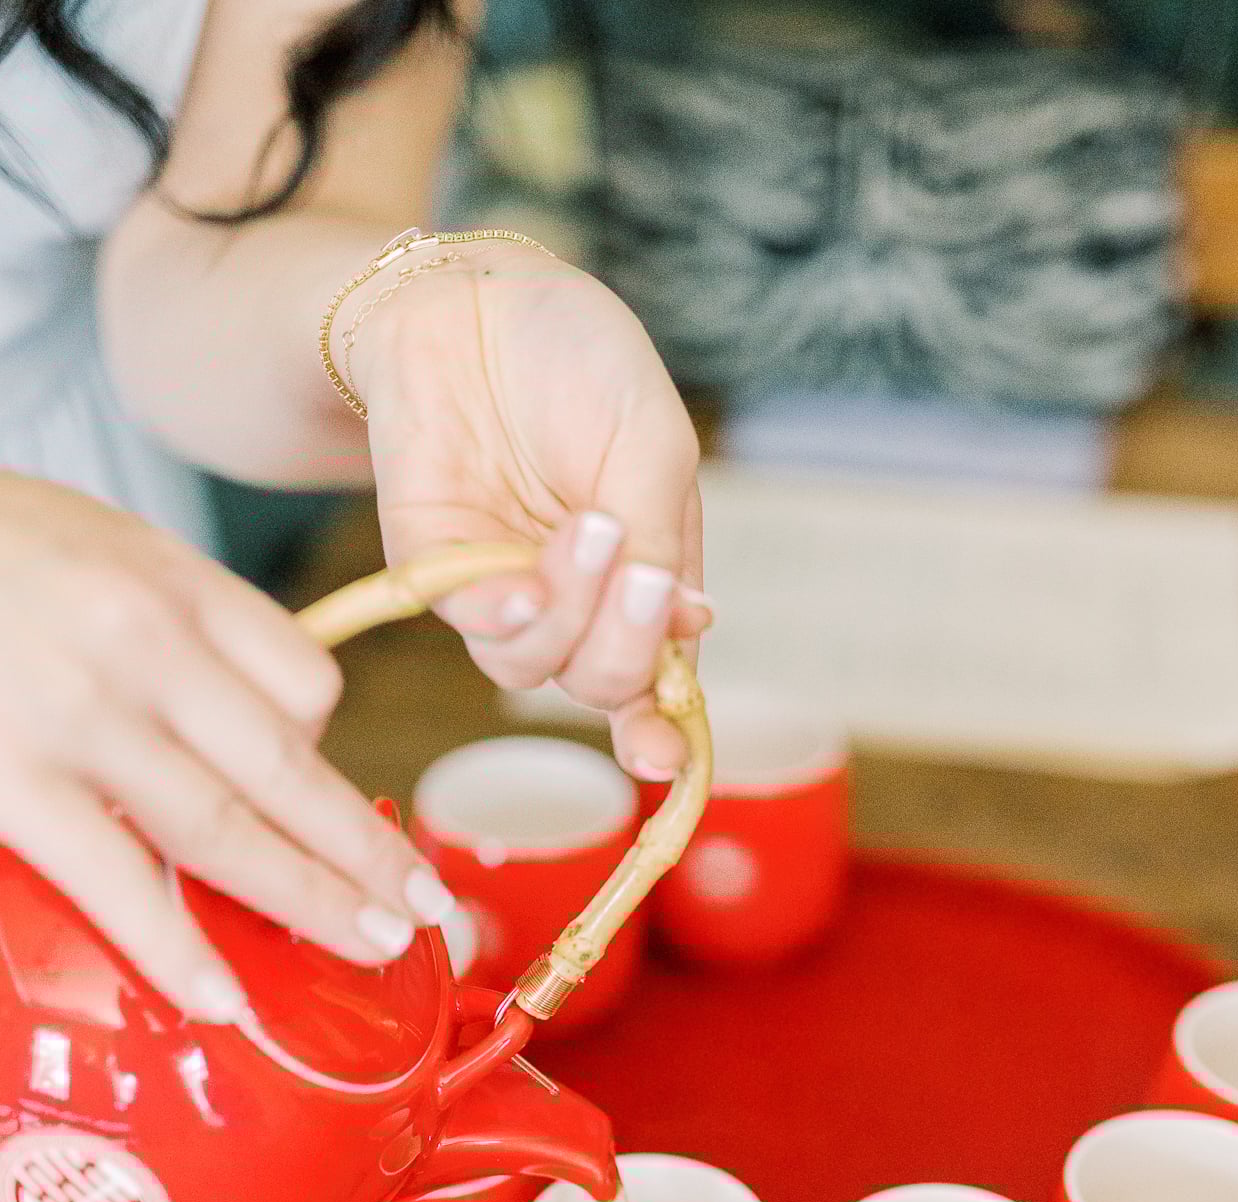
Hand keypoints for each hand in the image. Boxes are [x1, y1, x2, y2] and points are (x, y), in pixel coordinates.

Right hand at [0, 476, 456, 1018]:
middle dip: (368, 850)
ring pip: (227, 828)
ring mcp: (76, 719)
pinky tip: (224, 996)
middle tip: (430, 911)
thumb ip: (178, 627)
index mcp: (170, 585)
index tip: (339, 803)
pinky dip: (176, 945)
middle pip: (292, 766)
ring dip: (312, 900)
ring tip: (377, 948)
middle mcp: (140, 648)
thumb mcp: (95, 544)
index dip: (328, 750)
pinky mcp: (9, 783)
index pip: (302, 682)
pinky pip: (114, 880)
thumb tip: (268, 724)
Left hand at [351, 243, 709, 778]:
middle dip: (626, 648)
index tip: (667, 755)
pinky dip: (502, 615)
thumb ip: (667, 542)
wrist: (474, 294)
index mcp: (638, 582)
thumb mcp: (653, 444)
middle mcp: (571, 601)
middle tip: (644, 575)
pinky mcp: (431, 565)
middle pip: (600, 683)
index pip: (655, 679)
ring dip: (570, 617)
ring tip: (590, 530)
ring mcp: (500, 587)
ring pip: (532, 665)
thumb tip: (690, 629)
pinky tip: (522, 584)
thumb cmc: (579, 360)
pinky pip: (466, 620)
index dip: (663, 730)